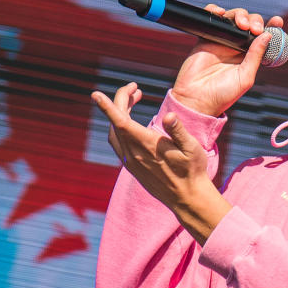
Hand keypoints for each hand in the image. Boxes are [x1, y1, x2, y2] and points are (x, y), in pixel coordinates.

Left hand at [91, 82, 230, 243]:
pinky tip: (131, 124)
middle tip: (136, 89)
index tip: (95, 94)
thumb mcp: (192, 148)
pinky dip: (119, 128)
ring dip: (120, 114)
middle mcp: (134, 153)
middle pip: (117, 122)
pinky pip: (118, 144)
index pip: (120, 121)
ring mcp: (131, 161)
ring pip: (115, 133)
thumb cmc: (192, 171)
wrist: (187, 198)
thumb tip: (169, 115)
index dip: (107, 106)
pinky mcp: (132, 167)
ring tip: (134, 101)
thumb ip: (178, 131)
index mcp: (146, 144)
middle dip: (122, 101)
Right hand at [169, 6, 283, 116]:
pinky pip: (211, 18)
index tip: (277, 21)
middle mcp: (237, 46)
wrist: (197, 99)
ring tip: (241, 24)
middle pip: (249, 23)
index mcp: (249, 56)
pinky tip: (220, 13)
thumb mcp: (245, 76)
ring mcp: (221, 40)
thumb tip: (267, 35)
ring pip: (233, 18)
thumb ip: (255, 56)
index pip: (263, 37)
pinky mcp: (206, 37)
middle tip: (254, 29)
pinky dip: (215, 10)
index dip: (271, 26)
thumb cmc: (223, 94)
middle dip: (254, 20)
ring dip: (239, 15)